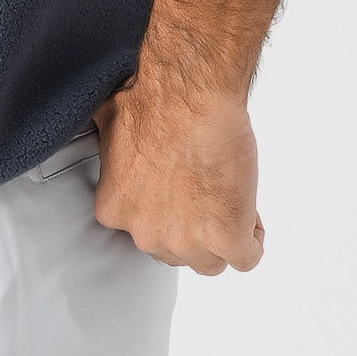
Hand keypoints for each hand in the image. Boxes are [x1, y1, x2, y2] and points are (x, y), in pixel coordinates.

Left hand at [91, 75, 265, 273]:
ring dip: (219, 237)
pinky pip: (246, 257)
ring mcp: (187, 241)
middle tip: (205, 189)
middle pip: (175, 249)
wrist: (191, 94)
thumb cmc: (153, 98)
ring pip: (209, 261)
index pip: (143, 228)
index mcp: (115, 209)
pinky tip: (250, 213)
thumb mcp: (108, 122)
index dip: (166, 207)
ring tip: (229, 200)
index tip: (180, 186)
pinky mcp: (227, 238)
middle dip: (191, 224)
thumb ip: (107, 147)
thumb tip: (105, 133)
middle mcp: (146, 234)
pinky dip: (252, 238)